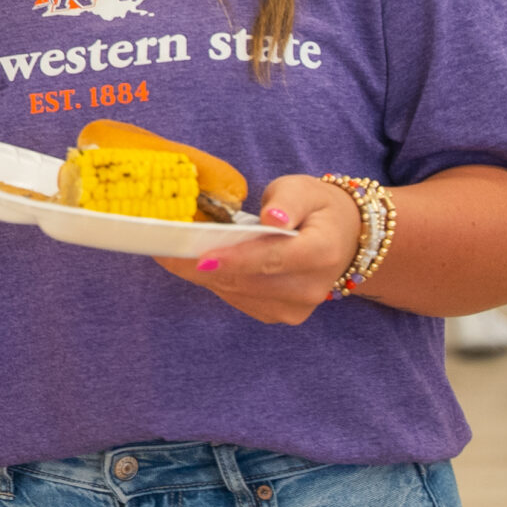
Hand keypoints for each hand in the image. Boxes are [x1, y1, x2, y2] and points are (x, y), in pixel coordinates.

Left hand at [156, 175, 361, 323]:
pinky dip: (216, 280)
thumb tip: (272, 218)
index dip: (234, 259)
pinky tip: (200, 262)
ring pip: (235, 292)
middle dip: (200, 264)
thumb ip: (287, 201)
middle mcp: (310, 287)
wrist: (344, 240)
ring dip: (201, 273)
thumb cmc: (317, 208)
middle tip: (162, 246)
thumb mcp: (304, 190)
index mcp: (321, 252)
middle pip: (246, 280)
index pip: (273, 259)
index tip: (199, 255)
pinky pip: (237, 299)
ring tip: (172, 250)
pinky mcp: (281, 316)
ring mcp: (296, 308)